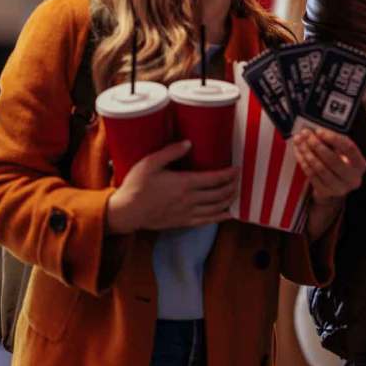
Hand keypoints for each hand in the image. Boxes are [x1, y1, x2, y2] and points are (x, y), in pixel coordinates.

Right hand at [105, 140, 238, 233]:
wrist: (127, 212)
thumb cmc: (136, 186)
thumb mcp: (150, 163)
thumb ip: (171, 152)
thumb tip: (189, 143)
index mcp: (184, 183)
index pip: (215, 179)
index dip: (229, 174)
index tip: (237, 168)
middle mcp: (190, 199)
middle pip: (219, 194)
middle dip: (232, 186)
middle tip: (238, 179)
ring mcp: (187, 213)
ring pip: (216, 208)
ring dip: (229, 200)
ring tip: (236, 192)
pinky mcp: (183, 222)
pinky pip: (207, 221)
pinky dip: (220, 217)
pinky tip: (227, 214)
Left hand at [292, 127, 365, 202]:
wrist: (335, 185)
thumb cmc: (338, 162)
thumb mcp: (341, 151)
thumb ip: (332, 141)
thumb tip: (315, 132)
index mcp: (360, 165)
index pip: (349, 148)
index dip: (334, 138)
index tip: (319, 131)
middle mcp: (352, 179)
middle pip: (334, 160)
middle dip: (317, 145)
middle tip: (306, 134)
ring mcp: (339, 188)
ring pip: (321, 169)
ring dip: (308, 153)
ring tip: (300, 142)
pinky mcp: (326, 192)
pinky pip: (312, 176)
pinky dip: (304, 163)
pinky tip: (299, 153)